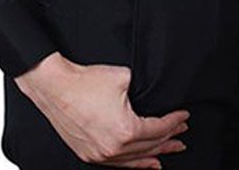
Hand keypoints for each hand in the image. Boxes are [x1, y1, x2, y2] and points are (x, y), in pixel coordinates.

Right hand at [15, 52, 189, 167]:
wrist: (55, 86)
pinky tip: (145, 164)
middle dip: (169, 140)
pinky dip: (134, 164)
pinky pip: (118, 164)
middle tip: (182, 135)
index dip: (174, 122)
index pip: (158, 129)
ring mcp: (101, 155)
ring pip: (135, 159)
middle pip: (150, 147)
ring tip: (169, 151)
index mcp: (126, 131)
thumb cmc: (85, 82)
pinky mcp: (89, 154)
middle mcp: (115, 148)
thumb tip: (149, 94)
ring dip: (154, 155)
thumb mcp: (123, 77)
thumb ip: (141, 88)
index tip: (184, 117)